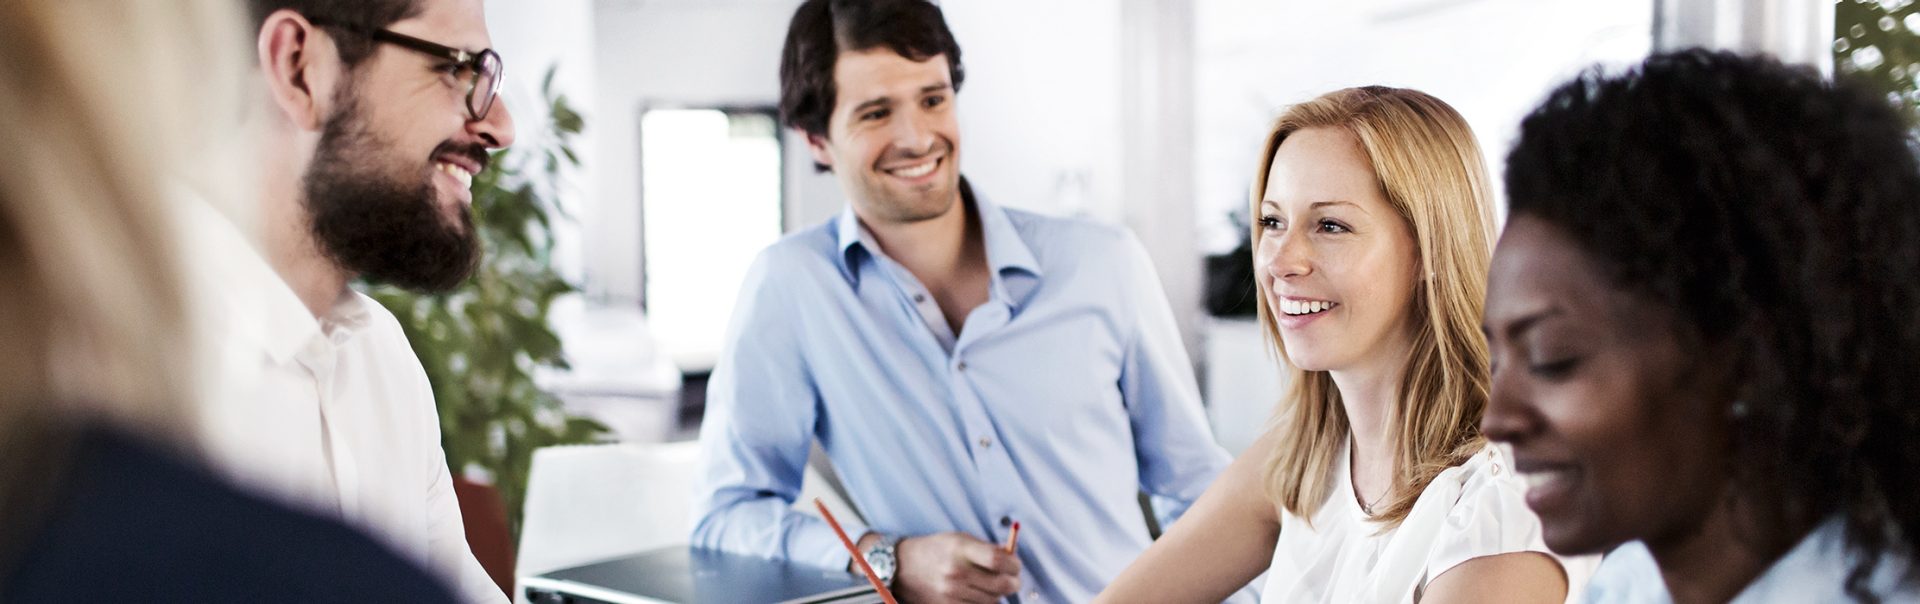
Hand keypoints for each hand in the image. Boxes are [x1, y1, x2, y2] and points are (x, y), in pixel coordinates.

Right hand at [893, 532, 1020, 603]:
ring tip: (991, 585)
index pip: (997, 560)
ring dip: (998, 594)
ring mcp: (951, 592)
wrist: (902, 567)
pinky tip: (979, 594)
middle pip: (1000, 584)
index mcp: (960, 548)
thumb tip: (1012, 558)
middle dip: (1013, 583)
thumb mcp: (959, 539)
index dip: (1014, 564)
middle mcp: (956, 572)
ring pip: (993, 600)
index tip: (1016, 565)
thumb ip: (986, 548)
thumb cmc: (935, 549)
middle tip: (1013, 580)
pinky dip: (984, 603)